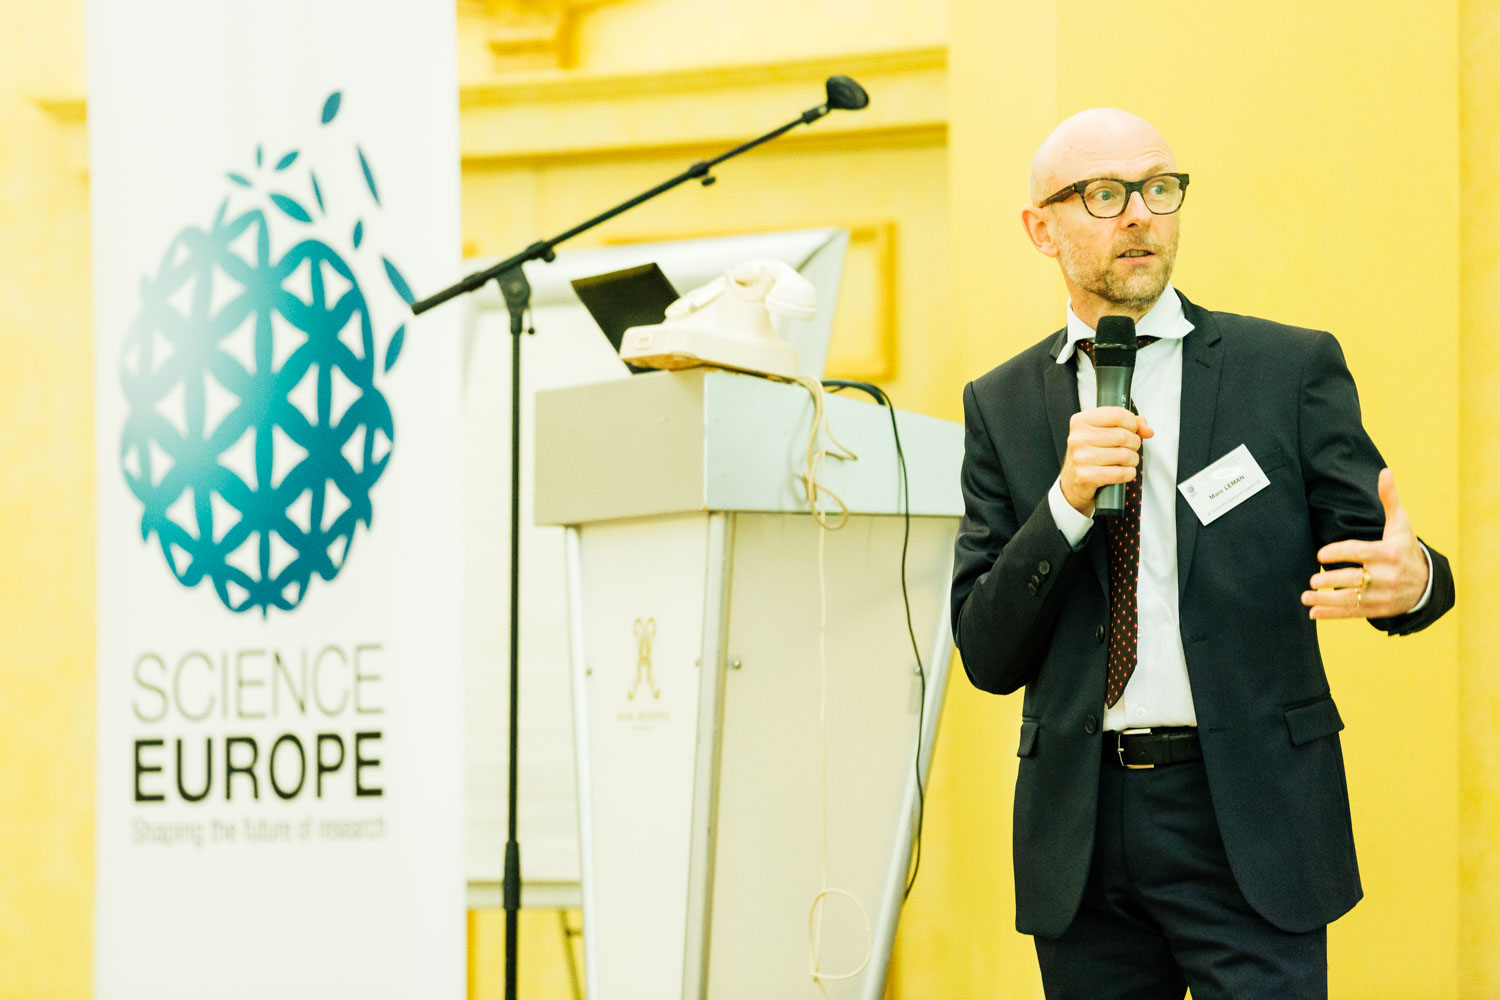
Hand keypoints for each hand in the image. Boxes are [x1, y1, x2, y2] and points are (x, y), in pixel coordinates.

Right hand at [1059, 406, 1154, 515]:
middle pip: (1123, 436)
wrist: (1073, 481)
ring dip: (1133, 460)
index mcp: (1080, 421)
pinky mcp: (1085, 477)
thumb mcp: (1106, 431)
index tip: (1132, 430)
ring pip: (1124, 455)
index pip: (1117, 414)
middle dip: (1134, 443)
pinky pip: (1120, 473)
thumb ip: (1130, 424)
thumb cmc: (1092, 453)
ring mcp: (1079, 458)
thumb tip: (1147, 431)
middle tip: (1130, 448)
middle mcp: (1077, 438)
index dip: (1132, 423)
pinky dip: (1129, 473)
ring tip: (1127, 461)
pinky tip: (1124, 472)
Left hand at [1301, 468, 1428, 618]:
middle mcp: (1387, 576)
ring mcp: (1383, 595)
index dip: (1340, 552)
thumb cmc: (1405, 548)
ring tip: (1306, 597)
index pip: (1361, 552)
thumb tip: (1385, 471)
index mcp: (1390, 553)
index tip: (1320, 553)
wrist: (1427, 584)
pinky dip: (1332, 615)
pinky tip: (1313, 614)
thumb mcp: (1401, 524)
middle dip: (1332, 580)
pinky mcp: (1378, 610)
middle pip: (1356, 579)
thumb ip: (1390, 500)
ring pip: (1352, 600)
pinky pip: (1353, 613)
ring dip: (1326, 601)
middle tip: (1312, 579)